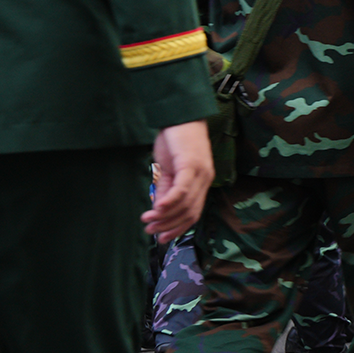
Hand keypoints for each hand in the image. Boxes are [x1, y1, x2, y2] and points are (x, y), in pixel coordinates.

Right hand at [143, 120, 213, 242]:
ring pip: (185, 203)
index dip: (178, 228)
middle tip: (151, 231)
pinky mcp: (191, 164)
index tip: (161, 238)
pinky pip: (182, 188)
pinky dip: (170, 201)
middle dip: (170, 225)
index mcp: (202, 182)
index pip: (193, 212)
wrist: (181, 115)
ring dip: (165, 215)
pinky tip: (157, 208)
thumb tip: (159, 209)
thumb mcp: (169, 168)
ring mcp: (200, 172)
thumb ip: (166, 188)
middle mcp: (205, 179)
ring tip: (148, 221)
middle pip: (190, 211)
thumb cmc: (175, 140)